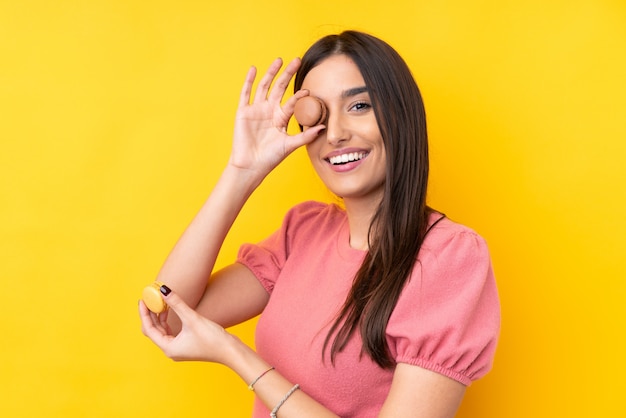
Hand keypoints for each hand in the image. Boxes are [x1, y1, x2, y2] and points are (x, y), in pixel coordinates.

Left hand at [139, 286, 236, 363]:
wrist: (230, 351)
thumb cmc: (213, 339)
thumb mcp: (192, 318)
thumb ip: (177, 303)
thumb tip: (164, 289)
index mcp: (169, 348)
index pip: (149, 329)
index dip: (144, 314)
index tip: (142, 300)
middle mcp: (172, 350)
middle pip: (154, 331)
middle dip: (151, 315)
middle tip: (149, 299)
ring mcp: (179, 348)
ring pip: (163, 331)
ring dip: (160, 317)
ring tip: (160, 302)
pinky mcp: (187, 345)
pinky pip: (172, 332)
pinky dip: (169, 321)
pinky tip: (171, 311)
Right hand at [229, 57, 324, 176]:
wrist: (251, 166)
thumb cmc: (270, 158)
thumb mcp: (290, 145)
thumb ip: (305, 136)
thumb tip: (323, 128)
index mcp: (281, 118)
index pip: (292, 102)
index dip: (299, 95)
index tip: (308, 89)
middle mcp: (269, 111)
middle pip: (279, 88)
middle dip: (287, 75)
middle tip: (297, 61)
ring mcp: (256, 110)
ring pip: (264, 86)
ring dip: (271, 73)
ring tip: (279, 60)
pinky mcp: (243, 112)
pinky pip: (245, 93)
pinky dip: (248, 81)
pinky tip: (254, 69)